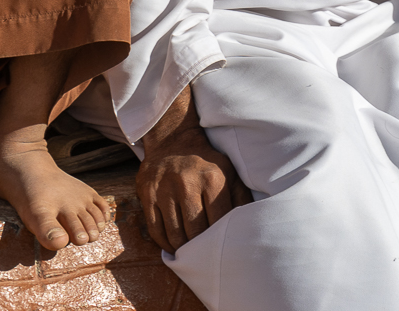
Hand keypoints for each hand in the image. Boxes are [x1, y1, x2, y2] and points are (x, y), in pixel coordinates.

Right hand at [136, 87, 249, 253]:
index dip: (220, 237)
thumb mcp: (229, 172)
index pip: (218, 220)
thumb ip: (240, 196)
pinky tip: (172, 246)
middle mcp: (187, 183)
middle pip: (195, 230)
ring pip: (174, 233)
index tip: (223, 247)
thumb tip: (251, 222)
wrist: (173, 142)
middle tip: (205, 255)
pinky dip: (164, 243)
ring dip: (182, 247)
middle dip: (201, 246)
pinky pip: (155, 228)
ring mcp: (165, 189)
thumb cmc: (206, 162)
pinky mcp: (148, 194)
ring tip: (189, 252)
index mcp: (212, 178)